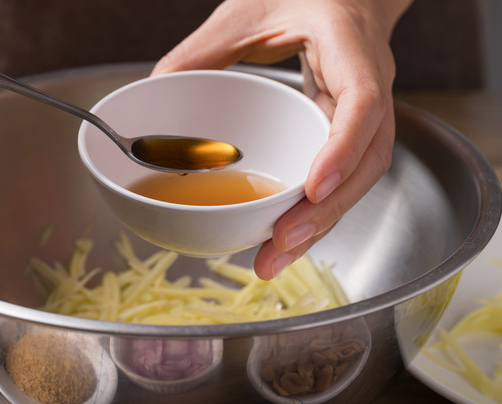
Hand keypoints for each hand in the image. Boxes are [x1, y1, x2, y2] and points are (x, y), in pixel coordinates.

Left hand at [152, 0, 411, 279]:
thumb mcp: (246, 12)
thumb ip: (204, 48)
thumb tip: (154, 88)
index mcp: (351, 47)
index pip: (363, 102)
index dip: (342, 149)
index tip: (314, 188)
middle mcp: (370, 84)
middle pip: (368, 160)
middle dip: (326, 210)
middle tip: (279, 246)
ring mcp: (366, 112)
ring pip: (359, 178)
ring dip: (320, 223)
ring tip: (274, 258)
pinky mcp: (350, 130)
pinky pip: (343, 175)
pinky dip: (315, 209)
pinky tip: (283, 236)